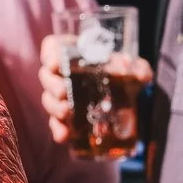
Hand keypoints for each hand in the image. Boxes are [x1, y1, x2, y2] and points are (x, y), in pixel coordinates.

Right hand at [38, 35, 152, 148]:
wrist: (132, 98)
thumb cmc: (127, 75)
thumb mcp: (135, 68)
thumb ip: (136, 67)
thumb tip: (126, 67)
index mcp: (74, 54)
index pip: (52, 47)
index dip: (49, 54)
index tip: (55, 63)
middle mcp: (63, 74)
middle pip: (46, 75)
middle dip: (52, 85)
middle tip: (63, 92)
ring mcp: (62, 96)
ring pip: (49, 99)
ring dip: (53, 106)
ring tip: (65, 112)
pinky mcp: (65, 117)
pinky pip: (56, 123)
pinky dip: (58, 129)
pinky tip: (64, 136)